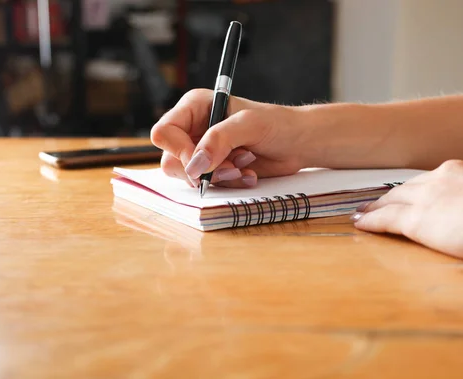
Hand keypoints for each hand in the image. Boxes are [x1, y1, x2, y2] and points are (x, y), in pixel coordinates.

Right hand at [150, 89, 306, 187]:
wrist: (298, 143)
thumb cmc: (277, 124)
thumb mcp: (249, 125)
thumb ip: (219, 140)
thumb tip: (195, 165)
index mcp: (195, 107)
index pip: (164, 132)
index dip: (179, 151)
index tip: (201, 162)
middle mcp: (194, 129)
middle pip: (171, 160)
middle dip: (203, 169)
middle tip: (231, 166)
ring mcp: (203, 152)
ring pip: (189, 176)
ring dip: (219, 177)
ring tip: (244, 167)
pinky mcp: (215, 170)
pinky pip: (209, 186)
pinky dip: (229, 183)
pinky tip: (248, 173)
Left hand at [351, 154, 462, 263]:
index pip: (441, 176)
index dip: (427, 185)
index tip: (421, 190)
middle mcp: (445, 174)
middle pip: (412, 184)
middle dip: (397, 192)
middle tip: (381, 197)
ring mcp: (428, 196)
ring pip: (395, 199)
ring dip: (378, 204)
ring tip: (364, 209)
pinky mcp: (416, 219)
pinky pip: (387, 218)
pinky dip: (372, 220)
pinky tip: (361, 223)